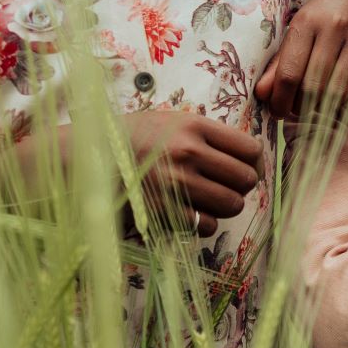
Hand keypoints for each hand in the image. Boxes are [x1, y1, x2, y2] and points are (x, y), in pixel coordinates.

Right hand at [121, 109, 263, 234]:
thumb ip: (209, 134)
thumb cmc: (136, 138)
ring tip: (211, 198)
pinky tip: (191, 210)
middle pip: (246, 179)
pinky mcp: (165, 211)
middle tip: (229, 185)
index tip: (248, 168)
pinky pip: (207, 225)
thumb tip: (250, 155)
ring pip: (232, 205)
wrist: (92, 159)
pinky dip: (205, 222)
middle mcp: (188, 153)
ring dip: (226, 205)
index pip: (250, 149)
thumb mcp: (173, 121)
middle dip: (243, 186)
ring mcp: (177, 183)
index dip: (255, 162)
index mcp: (194, 127)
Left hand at [256, 0, 347, 121]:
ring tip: (316, 109)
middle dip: (302, 107)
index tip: (278, 112)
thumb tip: (262, 94)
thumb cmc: (323, 17)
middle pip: (314, 84)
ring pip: (340, 89)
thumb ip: (280, 64)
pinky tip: (340, 102)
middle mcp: (335, 25)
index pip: (290, 73)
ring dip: (325, 108)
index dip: (281, 100)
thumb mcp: (298, 32)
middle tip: (297, 113)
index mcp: (307, 21)